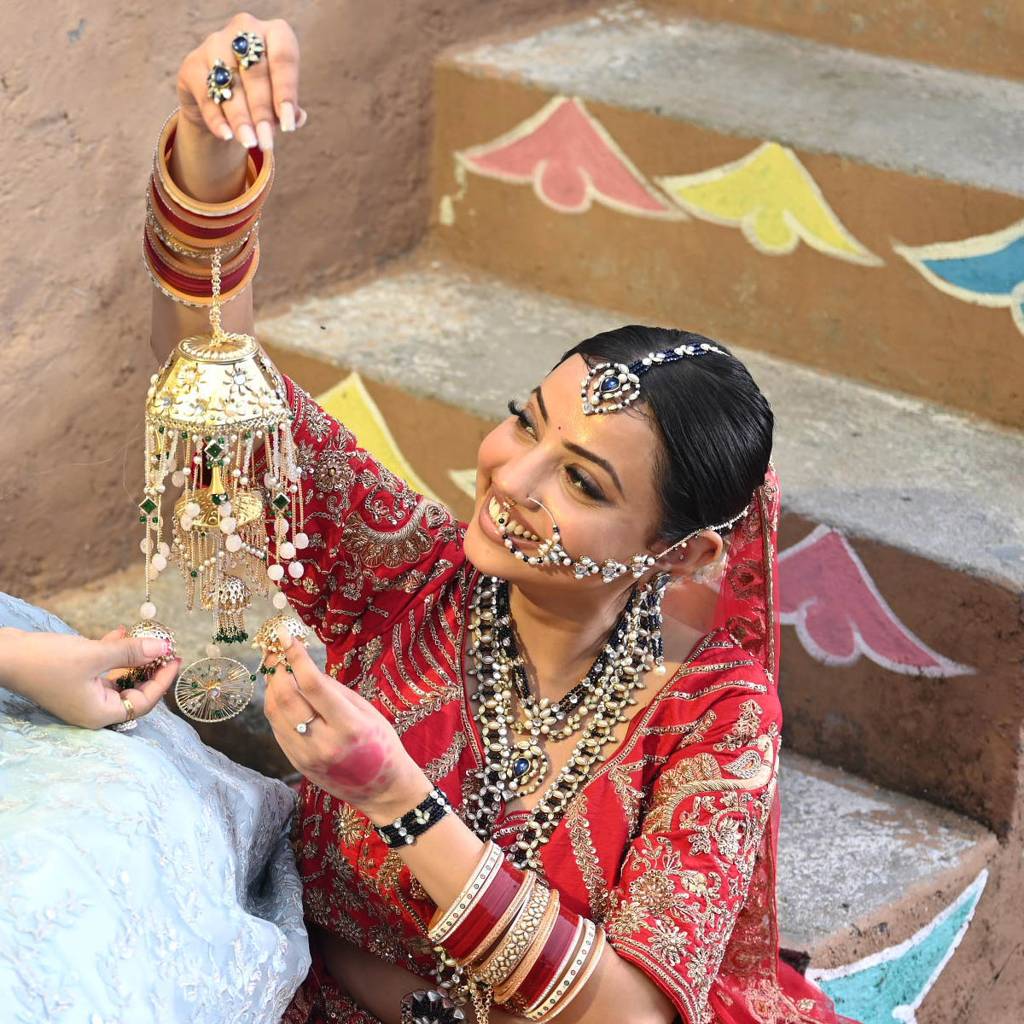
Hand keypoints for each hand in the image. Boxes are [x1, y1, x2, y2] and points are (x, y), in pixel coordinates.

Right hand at [0, 626, 180, 729]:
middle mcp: (93, 708)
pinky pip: (103, 667)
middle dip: (151, 668)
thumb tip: (163, 648)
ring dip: (134, 656)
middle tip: (166, 648)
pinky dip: (115, 651)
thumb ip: (131, 653)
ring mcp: (83, 694)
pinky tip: (122, 630)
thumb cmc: (47, 661)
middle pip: (134, 691)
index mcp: (100, 713)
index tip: (176, 658)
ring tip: (148, 636)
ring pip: (120, 677)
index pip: (144, 702)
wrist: (3, 654)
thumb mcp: (95, 655)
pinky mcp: (74, 678)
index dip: (163, 681)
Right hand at [176, 13, 305, 148]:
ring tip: (250, 142)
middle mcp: (244, 29)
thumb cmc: (262, 95)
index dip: (286, 92)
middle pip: (255, 73)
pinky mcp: (192, 65)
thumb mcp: (279, 100)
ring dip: (241, 117)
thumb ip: (290, 109)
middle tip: (267, 140)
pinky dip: (217, 118)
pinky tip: (227, 136)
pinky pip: (206, 95)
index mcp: (274, 34)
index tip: (288, 124)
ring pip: (230, 84)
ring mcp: (214, 43)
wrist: (222, 97)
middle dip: (262, 111)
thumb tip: (297, 118)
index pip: (283, 59)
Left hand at [263, 628, 428, 823]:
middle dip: (277, 669)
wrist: (382, 790)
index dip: (296, 657)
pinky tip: (282, 694)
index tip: (285, 636)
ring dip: (272, 687)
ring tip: (277, 669)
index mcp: (348, 726)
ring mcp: (306, 756)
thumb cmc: (382, 744)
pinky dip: (275, 707)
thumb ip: (333, 690)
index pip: (313, 686)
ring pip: (275, 713)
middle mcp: (323, 743)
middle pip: (286, 699)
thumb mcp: (366, 711)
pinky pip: (277, 729)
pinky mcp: (297, 764)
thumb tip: (304, 668)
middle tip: (275, 649)